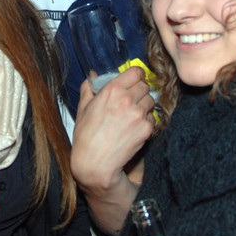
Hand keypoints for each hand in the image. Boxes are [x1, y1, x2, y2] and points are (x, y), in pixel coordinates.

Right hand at [71, 66, 154, 191]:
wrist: (95, 163)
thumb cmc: (86, 136)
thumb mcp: (83, 108)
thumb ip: (89, 88)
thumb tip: (93, 74)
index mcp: (112, 90)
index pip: (137, 72)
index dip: (136, 76)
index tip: (133, 82)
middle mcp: (127, 99)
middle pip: (145, 86)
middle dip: (139, 92)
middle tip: (131, 102)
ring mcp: (138, 114)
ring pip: (151, 101)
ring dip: (144, 106)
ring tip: (131, 117)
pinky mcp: (146, 128)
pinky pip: (153, 118)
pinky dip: (146, 122)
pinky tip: (134, 129)